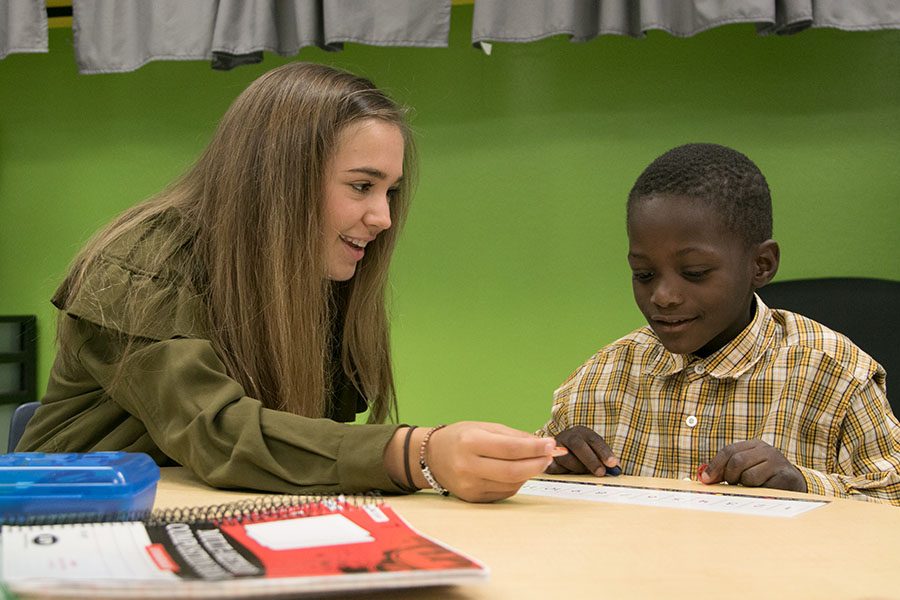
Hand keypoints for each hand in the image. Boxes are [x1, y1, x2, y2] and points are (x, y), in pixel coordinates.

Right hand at [422, 422, 563, 502]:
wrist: (432, 457)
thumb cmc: (461, 437)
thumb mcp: (485, 427)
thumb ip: (515, 437)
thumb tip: (544, 445)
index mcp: (470, 442)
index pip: (510, 448)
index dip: (534, 448)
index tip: (551, 444)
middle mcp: (467, 466)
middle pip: (513, 471)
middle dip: (537, 464)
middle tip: (549, 456)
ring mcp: (470, 486)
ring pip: (512, 483)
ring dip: (529, 473)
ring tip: (534, 461)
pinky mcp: (473, 498)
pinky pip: (505, 492)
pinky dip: (516, 482)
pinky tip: (516, 471)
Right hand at [546, 426, 618, 476]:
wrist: (561, 449)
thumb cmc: (584, 453)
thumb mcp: (595, 451)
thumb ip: (606, 459)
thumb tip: (616, 469)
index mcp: (583, 432)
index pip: (594, 440)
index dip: (604, 452)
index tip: (613, 464)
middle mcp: (568, 436)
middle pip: (578, 445)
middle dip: (591, 460)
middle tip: (601, 473)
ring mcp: (556, 446)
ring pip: (566, 457)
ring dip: (578, 468)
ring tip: (585, 473)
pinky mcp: (548, 458)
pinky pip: (555, 466)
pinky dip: (564, 471)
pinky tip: (570, 474)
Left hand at [700, 440, 806, 491]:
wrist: (796, 485)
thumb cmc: (765, 477)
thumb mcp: (747, 468)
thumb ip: (726, 469)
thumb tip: (703, 476)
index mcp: (754, 445)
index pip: (728, 451)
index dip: (715, 466)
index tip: (706, 480)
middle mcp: (766, 450)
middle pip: (737, 461)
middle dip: (730, 476)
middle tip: (734, 484)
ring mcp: (777, 462)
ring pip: (748, 476)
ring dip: (745, 486)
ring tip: (754, 486)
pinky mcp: (786, 477)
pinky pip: (763, 487)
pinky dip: (758, 492)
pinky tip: (764, 491)